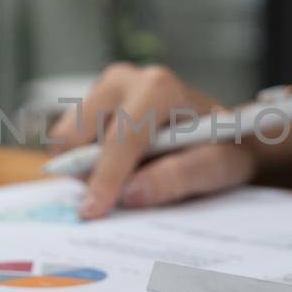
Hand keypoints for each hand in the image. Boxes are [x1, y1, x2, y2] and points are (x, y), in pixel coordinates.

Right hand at [50, 63, 256, 219]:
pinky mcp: (92, 104)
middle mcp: (125, 80)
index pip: (121, 137)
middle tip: (109, 201)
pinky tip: (118, 167)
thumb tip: (130, 194)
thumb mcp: (217, 167)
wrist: (221, 136)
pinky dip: (84, 162)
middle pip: (77, 132)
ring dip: (86, 167)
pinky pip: (68, 142)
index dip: (106, 177)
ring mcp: (104, 89)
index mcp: (158, 88)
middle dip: (86, 171)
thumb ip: (177, 178)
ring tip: (127, 177)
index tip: (93, 212)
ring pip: (67, 138)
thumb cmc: (223, 150)